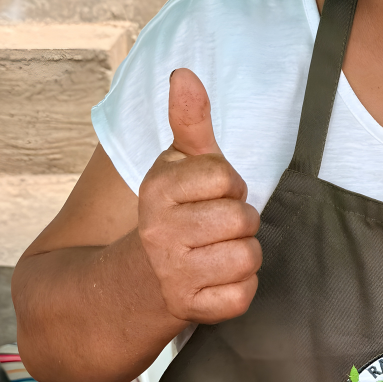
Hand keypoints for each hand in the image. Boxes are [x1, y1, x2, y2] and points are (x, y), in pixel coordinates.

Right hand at [138, 68, 261, 323]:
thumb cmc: (173, 214)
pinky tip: (216, 281)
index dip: (229, 185)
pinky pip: (243, 295)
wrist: (135, 282)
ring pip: (248, 258)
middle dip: (239, 223)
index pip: (226, 177)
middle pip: (242, 219)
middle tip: (215, 228)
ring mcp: (173, 273)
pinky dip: (238, 290)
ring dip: (242, 257)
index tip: (210, 195)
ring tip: (216, 253)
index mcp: (158, 190)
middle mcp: (159, 232)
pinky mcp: (189, 308)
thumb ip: (189, 121)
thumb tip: (184, 73)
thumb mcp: (178, 165)